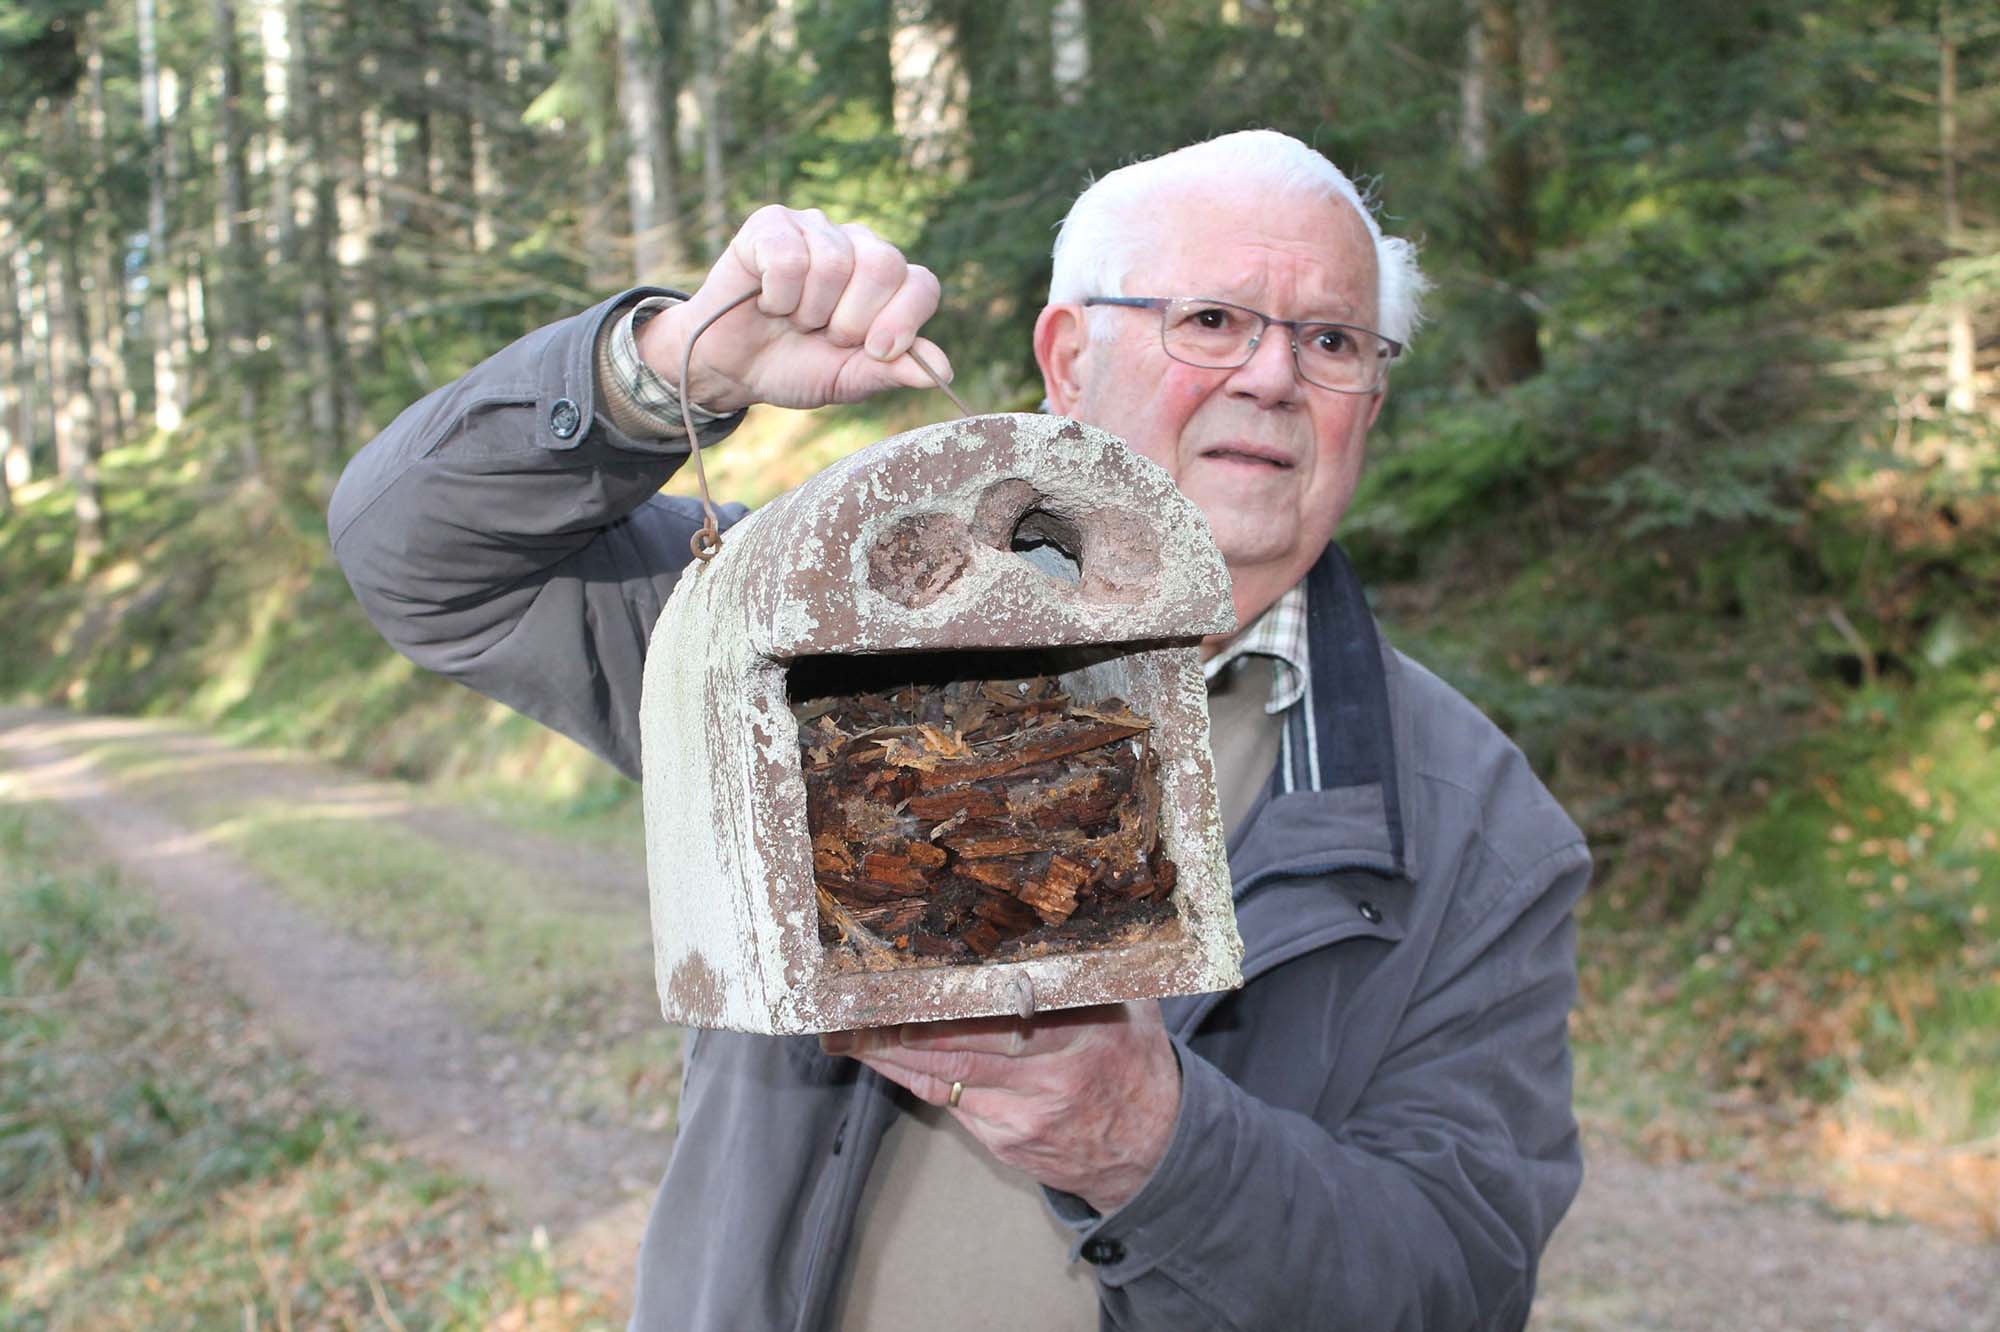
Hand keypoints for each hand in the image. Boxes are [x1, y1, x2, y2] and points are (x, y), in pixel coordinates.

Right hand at [639, 205, 951, 413]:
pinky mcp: (773, 223)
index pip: (922, 285)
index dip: (902, 320)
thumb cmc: (796, 367)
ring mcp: (816, 227)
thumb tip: (943, 372)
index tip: (874, 350)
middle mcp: (859, 245)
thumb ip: (892, 371)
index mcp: (888, 283)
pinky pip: (789, 256)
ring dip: (808, 309)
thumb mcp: (848, 380)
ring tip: (793, 317)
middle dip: (852, 318)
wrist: (731, 367)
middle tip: (825, 334)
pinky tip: (767, 300)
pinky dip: (777, 294)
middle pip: (884, 265)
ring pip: (833, 262)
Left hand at [822, 1002, 1181, 1212]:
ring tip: (842, 1030)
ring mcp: (1023, 1116)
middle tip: (848, 1004)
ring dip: (888, 1055)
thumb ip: (1090, 970)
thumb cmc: (1134, 1061)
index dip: (950, 1004)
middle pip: (959, 1050)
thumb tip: (1051, 914)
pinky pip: (948, 1102)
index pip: (1005, 1016)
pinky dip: (911, 1077)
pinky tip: (878, 1056)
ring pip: (942, 1079)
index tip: (907, 983)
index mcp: (1085, 1036)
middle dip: (898, 1029)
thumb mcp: (1130, 1006)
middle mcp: (1050, 1079)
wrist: (1152, 1151)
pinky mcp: (1004, 1140)